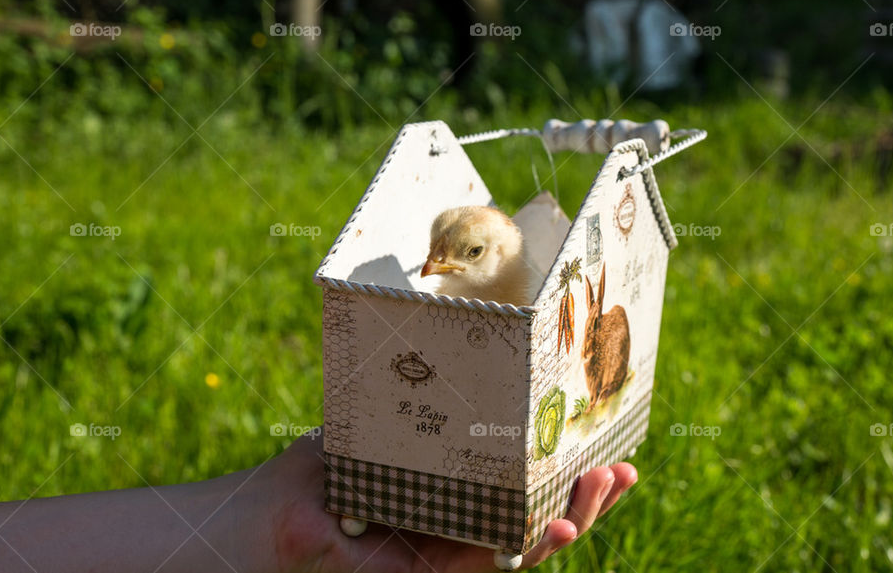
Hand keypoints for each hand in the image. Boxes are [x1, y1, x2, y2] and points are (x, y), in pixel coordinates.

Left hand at [252, 432, 637, 572]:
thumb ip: (419, 401)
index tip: (605, 437)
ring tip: (606, 487)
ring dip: (573, 519)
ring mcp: (449, 552)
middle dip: (587, 494)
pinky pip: (489, 564)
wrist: (268, 517)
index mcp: (456, 487)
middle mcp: (460, 521)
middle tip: (625, 468)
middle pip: (539, 513)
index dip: (566, 465)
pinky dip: (527, 546)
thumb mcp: (379, 424)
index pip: (523, 480)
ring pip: (527, 542)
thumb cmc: (317, 468)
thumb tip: (456, 341)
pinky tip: (556, 526)